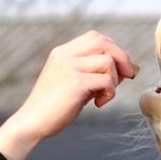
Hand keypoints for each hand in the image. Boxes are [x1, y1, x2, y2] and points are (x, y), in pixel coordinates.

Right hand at [0, 30, 138, 159]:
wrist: (32, 122)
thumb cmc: (56, 106)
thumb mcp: (74, 82)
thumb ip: (94, 72)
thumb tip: (127, 69)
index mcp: (63, 52)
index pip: (96, 37)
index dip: (114, 49)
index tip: (121, 67)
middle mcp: (66, 55)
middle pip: (104, 42)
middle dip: (122, 58)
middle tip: (128, 76)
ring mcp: (70, 67)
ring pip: (108, 62)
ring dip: (114, 80)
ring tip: (103, 95)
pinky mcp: (76, 82)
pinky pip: (106, 80)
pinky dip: (109, 93)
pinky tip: (98, 103)